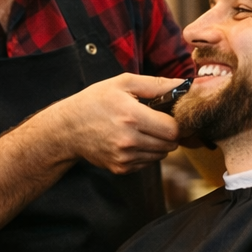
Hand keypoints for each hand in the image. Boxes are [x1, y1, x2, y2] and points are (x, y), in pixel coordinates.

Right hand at [45, 73, 182, 173]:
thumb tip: (184, 85)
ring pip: (161, 155)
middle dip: (169, 133)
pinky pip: (147, 163)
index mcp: (132, 116)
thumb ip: (156, 84)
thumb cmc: (95, 101)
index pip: (173, 129)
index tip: (170, 115)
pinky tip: (133, 140)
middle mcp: (129, 141)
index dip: (176, 122)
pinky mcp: (121, 168)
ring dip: (159, 144)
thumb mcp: (123, 83)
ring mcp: (125, 158)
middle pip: (170, 145)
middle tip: (159, 121)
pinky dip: (146, 153)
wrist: (68, 128)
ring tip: (143, 130)